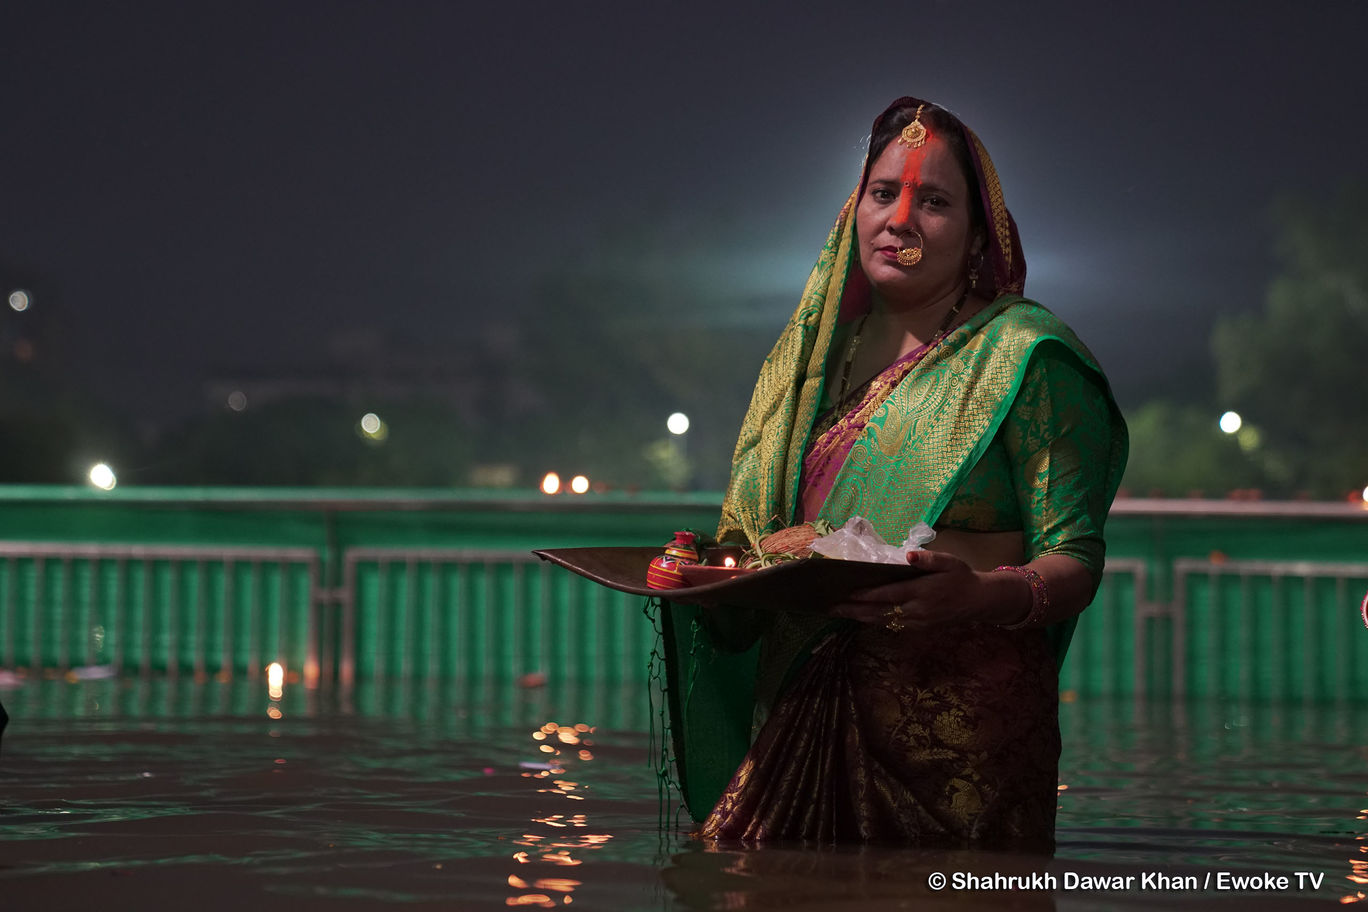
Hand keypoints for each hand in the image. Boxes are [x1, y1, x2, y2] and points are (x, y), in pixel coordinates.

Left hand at [828, 550, 988, 632]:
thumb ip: (928, 559)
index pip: (888, 594)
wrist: (979, 601)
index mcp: (922, 592)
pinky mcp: (919, 629)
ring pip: (883, 621)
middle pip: (880, 612)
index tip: (846, 592)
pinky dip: (874, 621)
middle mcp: (917, 611)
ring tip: (839, 612)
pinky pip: (892, 626)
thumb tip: (909, 556)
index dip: (866, 595)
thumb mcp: (949, 562)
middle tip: (832, 607)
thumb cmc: (962, 577)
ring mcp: (917, 622)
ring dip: (861, 617)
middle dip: (854, 610)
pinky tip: (861, 616)